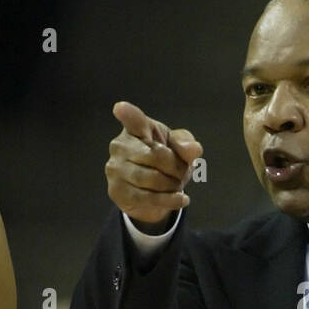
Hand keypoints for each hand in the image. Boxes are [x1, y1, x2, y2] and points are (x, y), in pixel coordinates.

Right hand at [106, 101, 202, 229]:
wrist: (153, 194)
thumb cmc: (166, 162)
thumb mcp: (181, 150)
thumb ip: (187, 145)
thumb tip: (193, 149)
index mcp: (136, 129)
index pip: (133, 120)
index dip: (127, 114)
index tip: (121, 108)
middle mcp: (120, 145)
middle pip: (157, 156)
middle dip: (176, 167)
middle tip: (181, 173)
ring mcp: (115, 168)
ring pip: (152, 179)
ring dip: (172, 185)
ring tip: (176, 185)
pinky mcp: (116, 191)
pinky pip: (147, 198)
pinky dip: (170, 200)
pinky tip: (181, 199)